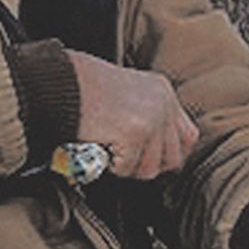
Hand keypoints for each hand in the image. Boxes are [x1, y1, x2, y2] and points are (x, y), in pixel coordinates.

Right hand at [67, 50, 198, 179]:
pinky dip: (110, 165)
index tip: (152, 159)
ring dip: (128, 167)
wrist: (60, 81)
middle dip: (148, 165)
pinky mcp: (134, 133)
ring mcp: (151, 119)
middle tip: (125, 158)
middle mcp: (163, 104)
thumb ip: (149, 115)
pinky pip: (127, 168)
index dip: (170, 154)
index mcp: (163, 92)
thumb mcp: (129, 93)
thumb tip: (158, 152)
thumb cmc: (84, 88)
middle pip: (173, 158)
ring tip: (110, 151)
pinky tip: (100, 147)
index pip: (188, 136)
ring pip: (151, 168)